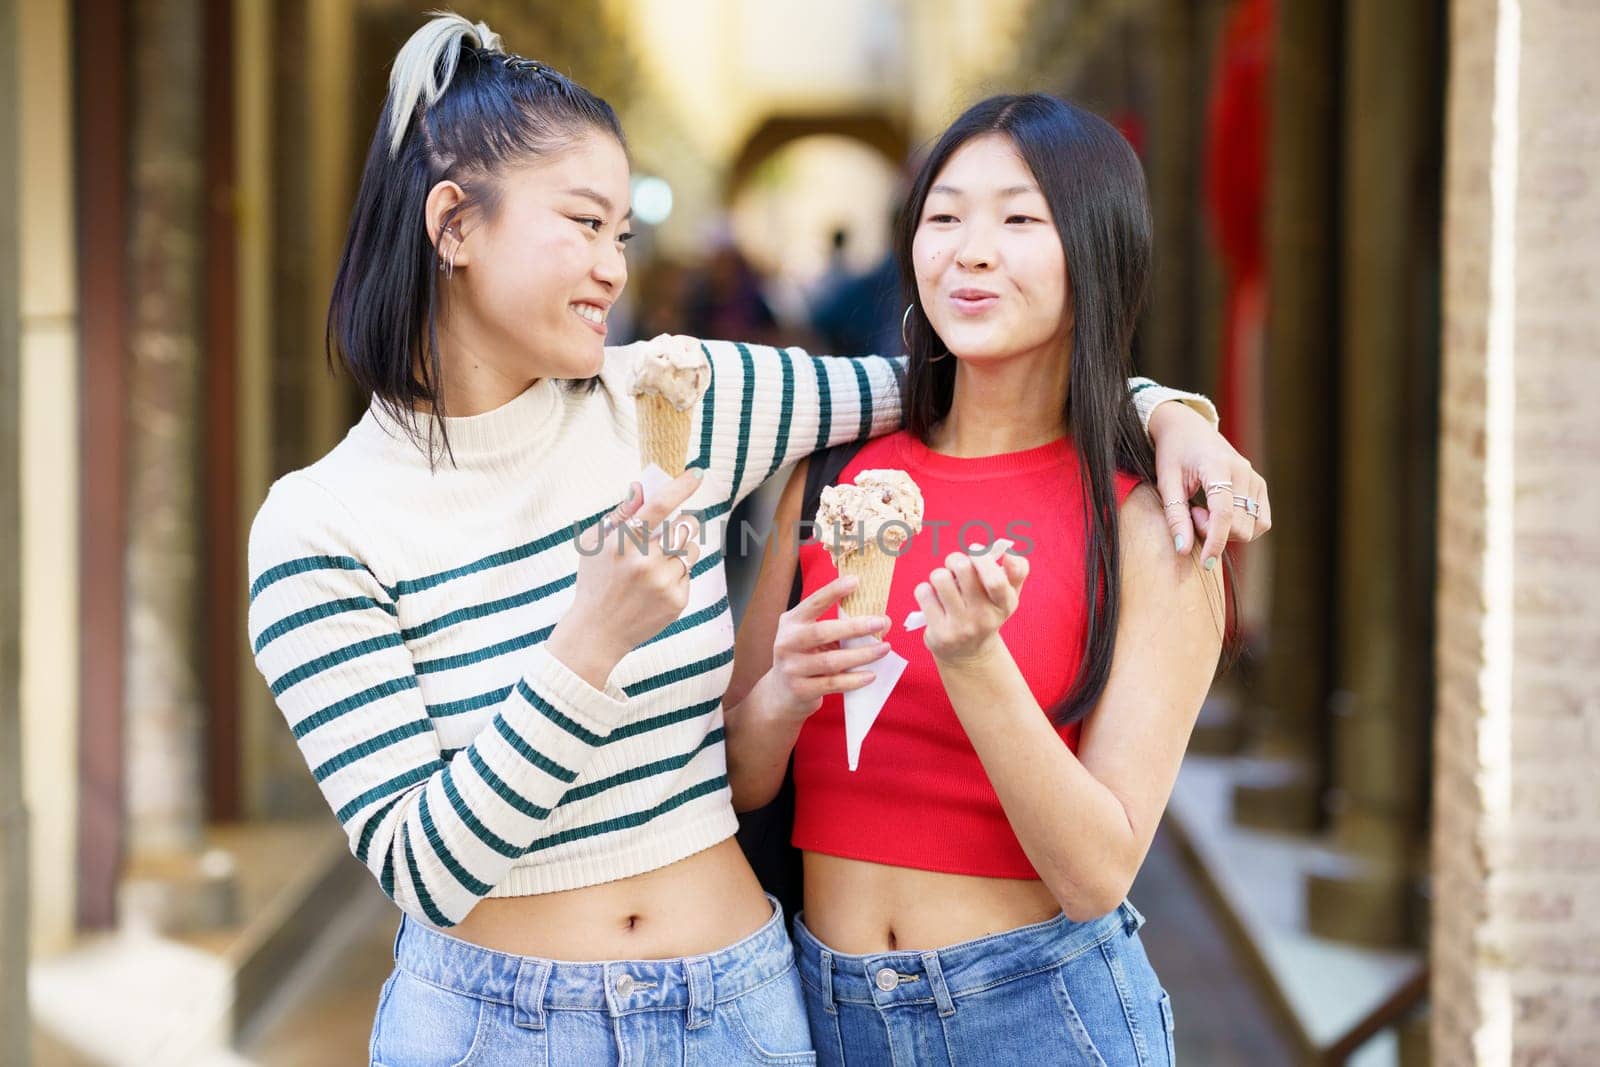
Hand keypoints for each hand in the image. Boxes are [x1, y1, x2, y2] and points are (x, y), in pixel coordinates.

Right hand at [552, 469, 705, 670]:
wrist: (597, 632)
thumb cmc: (595, 581)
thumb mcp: (595, 544)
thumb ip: (620, 514)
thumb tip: (641, 486)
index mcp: (622, 543)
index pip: (658, 506)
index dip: (681, 486)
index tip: (698, 473)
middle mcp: (644, 562)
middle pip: (686, 526)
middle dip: (685, 523)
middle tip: (675, 528)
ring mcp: (662, 583)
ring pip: (691, 550)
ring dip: (681, 551)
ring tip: (657, 566)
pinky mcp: (677, 601)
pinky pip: (689, 574)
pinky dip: (677, 576)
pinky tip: (656, 588)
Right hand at [763, 575, 891, 720]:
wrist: (781, 694)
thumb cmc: (805, 658)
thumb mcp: (813, 638)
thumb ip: (841, 628)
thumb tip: (882, 621)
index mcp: (791, 622)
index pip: (813, 603)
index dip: (833, 591)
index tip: (856, 581)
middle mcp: (787, 642)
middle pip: (822, 632)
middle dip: (855, 627)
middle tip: (880, 622)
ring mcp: (792, 668)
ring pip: (831, 661)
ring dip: (861, 654)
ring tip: (884, 649)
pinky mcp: (801, 689)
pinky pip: (833, 683)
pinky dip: (854, 679)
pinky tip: (871, 675)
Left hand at [915, 546, 1028, 665]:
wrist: (969, 653)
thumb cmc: (987, 612)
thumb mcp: (1007, 595)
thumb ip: (1017, 570)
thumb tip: (1009, 553)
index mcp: (1005, 603)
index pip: (996, 580)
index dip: (982, 557)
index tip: (974, 550)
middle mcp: (984, 617)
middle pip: (963, 568)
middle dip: (955, 559)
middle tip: (955, 567)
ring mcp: (961, 627)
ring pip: (940, 578)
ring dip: (939, 575)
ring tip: (944, 584)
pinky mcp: (940, 633)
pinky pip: (924, 593)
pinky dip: (925, 590)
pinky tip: (933, 600)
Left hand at [1148, 402, 1272, 567]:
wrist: (1187, 428)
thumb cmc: (1172, 453)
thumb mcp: (1166, 483)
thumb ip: (1174, 516)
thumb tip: (1182, 550)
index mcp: (1218, 467)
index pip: (1224, 514)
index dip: (1215, 542)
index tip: (1205, 563)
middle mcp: (1243, 472)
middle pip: (1240, 525)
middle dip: (1214, 532)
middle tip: (1191, 514)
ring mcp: (1255, 478)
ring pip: (1253, 527)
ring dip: (1228, 531)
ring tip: (1203, 511)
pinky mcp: (1260, 485)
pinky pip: (1261, 521)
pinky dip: (1242, 527)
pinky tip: (1219, 516)